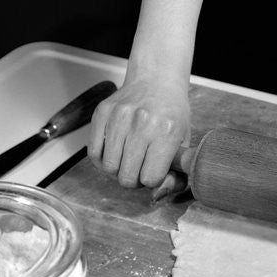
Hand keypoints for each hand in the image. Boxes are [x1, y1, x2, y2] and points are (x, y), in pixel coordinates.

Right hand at [87, 74, 189, 197]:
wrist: (156, 80)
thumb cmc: (171, 115)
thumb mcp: (183, 146)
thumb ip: (176, 177)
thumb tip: (155, 197)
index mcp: (167, 132)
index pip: (150, 179)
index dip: (152, 180)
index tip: (155, 169)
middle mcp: (142, 123)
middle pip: (127, 177)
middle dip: (134, 179)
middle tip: (140, 166)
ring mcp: (119, 116)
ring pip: (108, 168)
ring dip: (117, 170)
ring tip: (128, 158)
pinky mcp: (101, 112)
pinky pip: (93, 153)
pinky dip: (103, 159)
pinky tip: (115, 151)